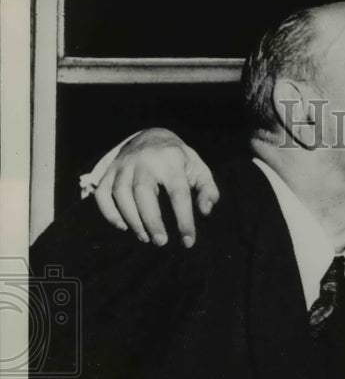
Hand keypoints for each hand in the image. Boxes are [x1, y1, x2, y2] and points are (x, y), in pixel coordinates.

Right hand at [94, 128, 219, 246]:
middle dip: (152, 220)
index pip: (178, 193)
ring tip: (145, 238)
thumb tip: (205, 212)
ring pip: (120, 193)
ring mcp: (124, 164)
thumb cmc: (180, 160)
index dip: (184, 219)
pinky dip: (108, 211)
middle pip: (143, 192)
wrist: (152, 136)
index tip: (188, 241)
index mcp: (171, 160)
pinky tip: (122, 226)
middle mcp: (144, 160)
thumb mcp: (200, 170)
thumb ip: (207, 191)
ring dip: (132, 219)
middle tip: (161, 242)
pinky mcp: (109, 170)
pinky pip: (102, 192)